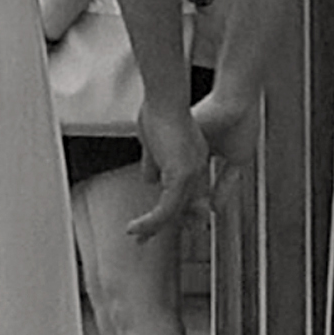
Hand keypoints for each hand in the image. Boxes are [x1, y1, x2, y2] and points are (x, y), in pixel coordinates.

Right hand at [126, 99, 202, 241]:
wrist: (167, 96)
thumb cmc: (159, 109)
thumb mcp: (154, 142)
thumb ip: (154, 162)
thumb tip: (149, 179)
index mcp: (192, 160)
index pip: (185, 193)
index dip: (171, 211)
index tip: (154, 223)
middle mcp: (196, 169)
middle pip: (182, 207)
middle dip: (162, 225)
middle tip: (144, 238)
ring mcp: (191, 173)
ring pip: (174, 211)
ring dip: (153, 227)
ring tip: (137, 237)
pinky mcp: (183, 175)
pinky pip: (167, 208)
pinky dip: (151, 222)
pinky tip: (138, 228)